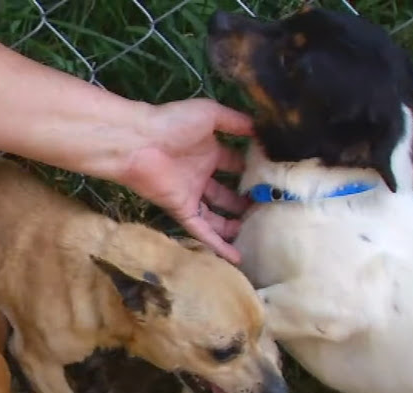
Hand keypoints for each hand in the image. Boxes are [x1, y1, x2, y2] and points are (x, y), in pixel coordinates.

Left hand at [118, 98, 252, 263]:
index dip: (251, 170)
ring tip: (256, 233)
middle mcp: (199, 175)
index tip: (273, 178)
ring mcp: (190, 195)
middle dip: (243, 202)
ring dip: (232, 225)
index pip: (233, 164)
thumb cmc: (172, 123)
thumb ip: (235, 121)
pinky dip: (218, 244)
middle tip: (267, 210)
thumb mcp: (211, 114)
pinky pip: (202, 231)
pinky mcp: (182, 210)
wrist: (139, 141)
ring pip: (215, 217)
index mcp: (207, 152)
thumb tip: (261, 129)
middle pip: (225, 194)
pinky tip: (236, 257)